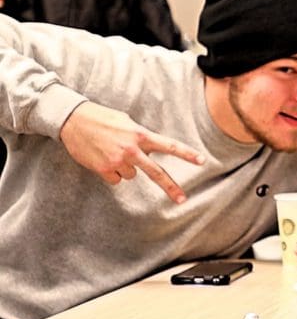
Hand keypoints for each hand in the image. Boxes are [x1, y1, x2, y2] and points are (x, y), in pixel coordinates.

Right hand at [59, 101, 203, 203]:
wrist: (73, 120)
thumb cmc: (102, 118)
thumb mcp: (127, 122)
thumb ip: (140, 137)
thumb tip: (149, 149)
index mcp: (141, 135)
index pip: (169, 146)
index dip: (186, 154)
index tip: (201, 161)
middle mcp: (132, 150)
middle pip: (156, 172)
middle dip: (170, 187)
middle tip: (182, 199)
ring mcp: (118, 161)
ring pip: (131, 175)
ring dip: (125, 167)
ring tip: (111, 151)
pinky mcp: (104, 169)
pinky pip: (116, 179)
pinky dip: (111, 172)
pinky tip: (102, 158)